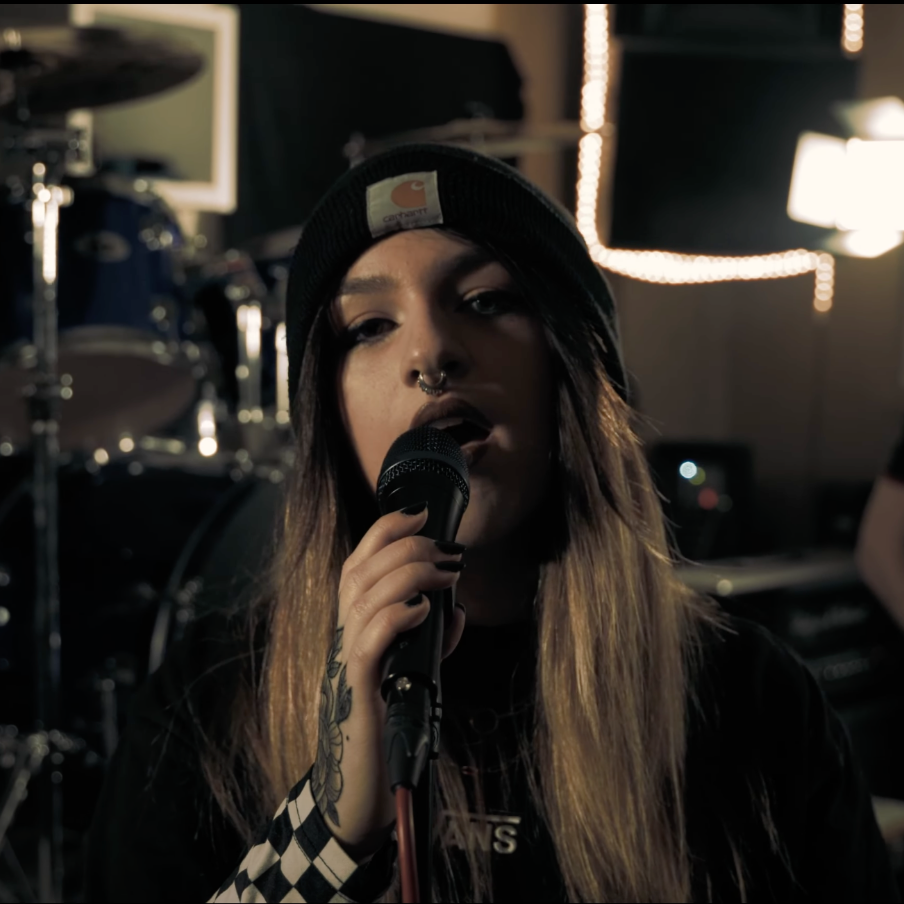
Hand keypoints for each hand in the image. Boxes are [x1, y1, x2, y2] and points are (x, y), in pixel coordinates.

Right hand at [311, 503, 465, 857]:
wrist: (361, 786)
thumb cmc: (388, 723)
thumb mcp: (413, 670)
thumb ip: (431, 638)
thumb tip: (458, 610)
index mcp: (354, 627)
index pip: (357, 564)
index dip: (385, 531)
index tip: (421, 513)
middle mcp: (344, 637)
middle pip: (361, 570)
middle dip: (407, 546)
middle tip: (448, 550)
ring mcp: (348, 662)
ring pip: (365, 596)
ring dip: (410, 573)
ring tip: (447, 572)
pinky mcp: (358, 690)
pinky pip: (369, 640)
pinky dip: (397, 615)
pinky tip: (424, 609)